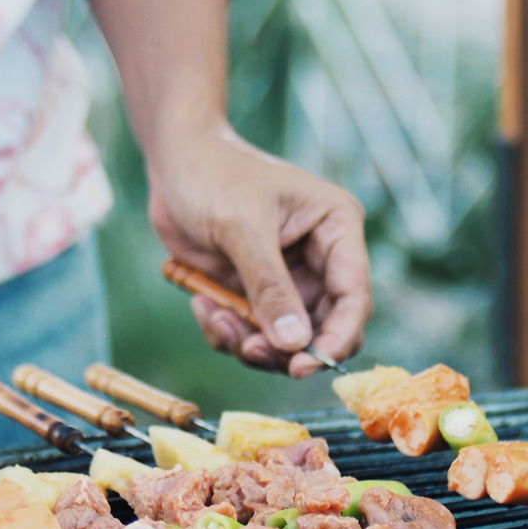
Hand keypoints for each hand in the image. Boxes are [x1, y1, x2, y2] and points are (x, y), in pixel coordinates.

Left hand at [146, 123, 371, 376]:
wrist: (173, 161)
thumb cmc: (213, 175)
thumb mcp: (241, 227)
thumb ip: (269, 286)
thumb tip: (296, 345)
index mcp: (336, 228)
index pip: (354, 296)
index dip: (336, 338)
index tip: (304, 367)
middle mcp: (320, 258)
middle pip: (324, 329)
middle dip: (286, 349)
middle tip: (250, 350)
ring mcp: (287, 279)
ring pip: (286, 341)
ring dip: (250, 344)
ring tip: (216, 319)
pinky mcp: (255, 293)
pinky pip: (252, 334)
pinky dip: (227, 333)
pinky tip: (202, 306)